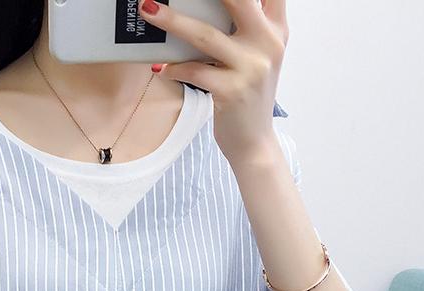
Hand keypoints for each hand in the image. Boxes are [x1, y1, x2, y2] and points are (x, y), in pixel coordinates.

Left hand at [138, 0, 288, 161]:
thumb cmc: (247, 96)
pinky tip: (160, 66)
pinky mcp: (232, 91)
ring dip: (171, 21)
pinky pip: (194, 71)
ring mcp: (251, 68)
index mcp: (276, 29)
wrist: (254, 143)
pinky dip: (173, 68)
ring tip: (148, 9)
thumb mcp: (256, 56)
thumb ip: (246, 26)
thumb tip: (201, 4)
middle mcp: (268, 43)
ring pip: (205, 35)